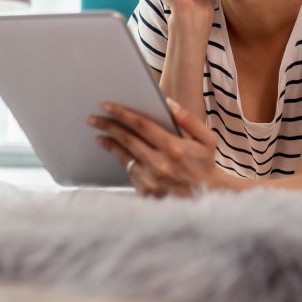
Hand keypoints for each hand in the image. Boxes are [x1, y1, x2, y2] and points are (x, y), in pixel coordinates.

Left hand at [87, 98, 220, 197]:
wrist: (208, 198)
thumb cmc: (206, 165)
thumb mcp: (207, 139)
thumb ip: (188, 119)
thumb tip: (168, 102)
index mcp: (174, 147)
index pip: (141, 124)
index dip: (122, 113)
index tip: (107, 105)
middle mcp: (160, 163)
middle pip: (126, 139)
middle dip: (107, 126)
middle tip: (93, 118)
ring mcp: (151, 179)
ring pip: (123, 156)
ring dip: (109, 143)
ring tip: (100, 135)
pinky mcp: (146, 192)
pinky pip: (129, 171)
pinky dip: (122, 160)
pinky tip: (117, 152)